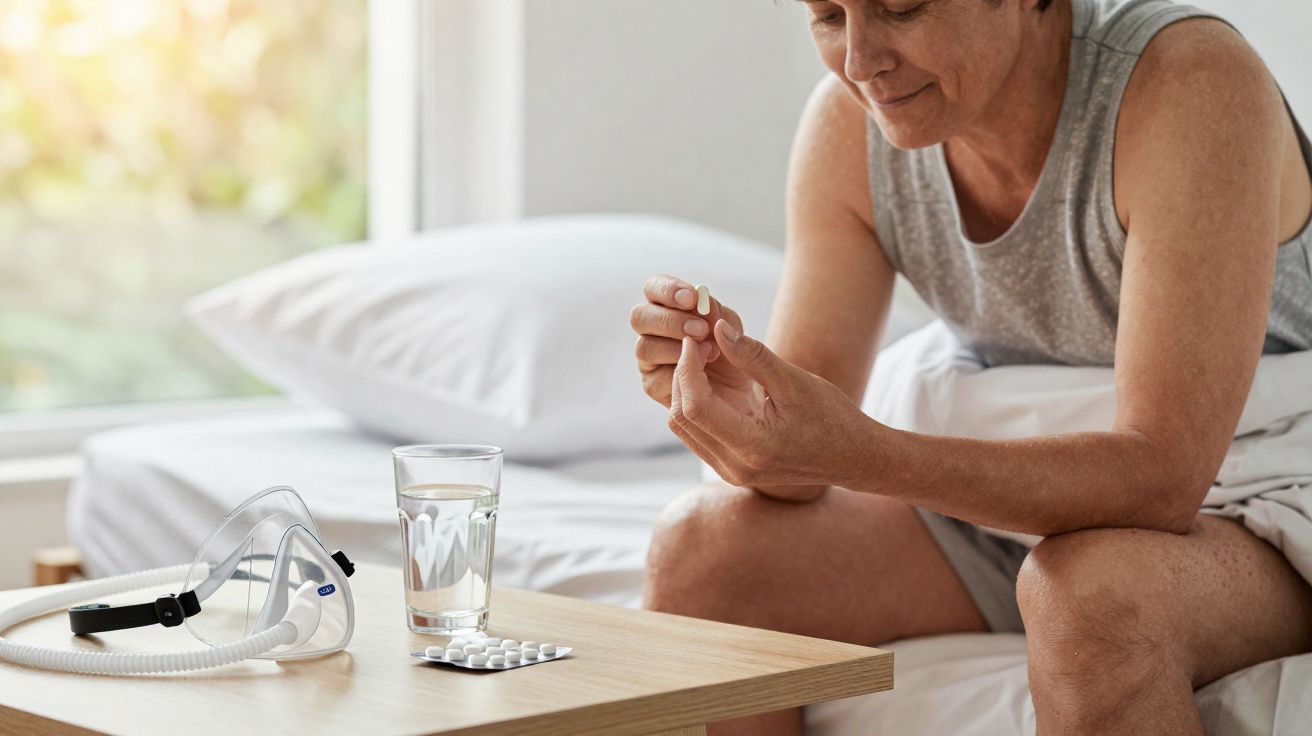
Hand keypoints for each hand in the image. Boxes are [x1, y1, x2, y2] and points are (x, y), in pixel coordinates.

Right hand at [631, 274, 755, 412]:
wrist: (742, 390)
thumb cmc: (734, 352)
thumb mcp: (732, 329)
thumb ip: (718, 314)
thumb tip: (704, 302)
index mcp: (668, 306)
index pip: (653, 289)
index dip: (667, 290)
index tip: (692, 298)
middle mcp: (653, 330)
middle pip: (638, 316)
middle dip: (669, 321)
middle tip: (701, 329)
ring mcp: (650, 358)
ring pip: (644, 347)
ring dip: (676, 348)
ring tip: (710, 352)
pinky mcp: (653, 384)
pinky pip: (655, 377)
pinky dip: (679, 372)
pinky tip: (702, 371)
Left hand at [668, 319, 871, 491]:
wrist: (852, 457)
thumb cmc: (832, 418)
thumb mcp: (795, 382)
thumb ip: (753, 356)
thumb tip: (718, 329)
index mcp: (752, 447)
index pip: (696, 408)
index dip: (687, 369)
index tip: (695, 340)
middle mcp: (735, 467)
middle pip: (681, 418)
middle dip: (683, 376)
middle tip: (698, 344)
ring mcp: (730, 472)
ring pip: (684, 427)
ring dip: (686, 390)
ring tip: (704, 359)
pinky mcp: (731, 467)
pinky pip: (697, 434)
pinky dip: (696, 404)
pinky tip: (711, 380)